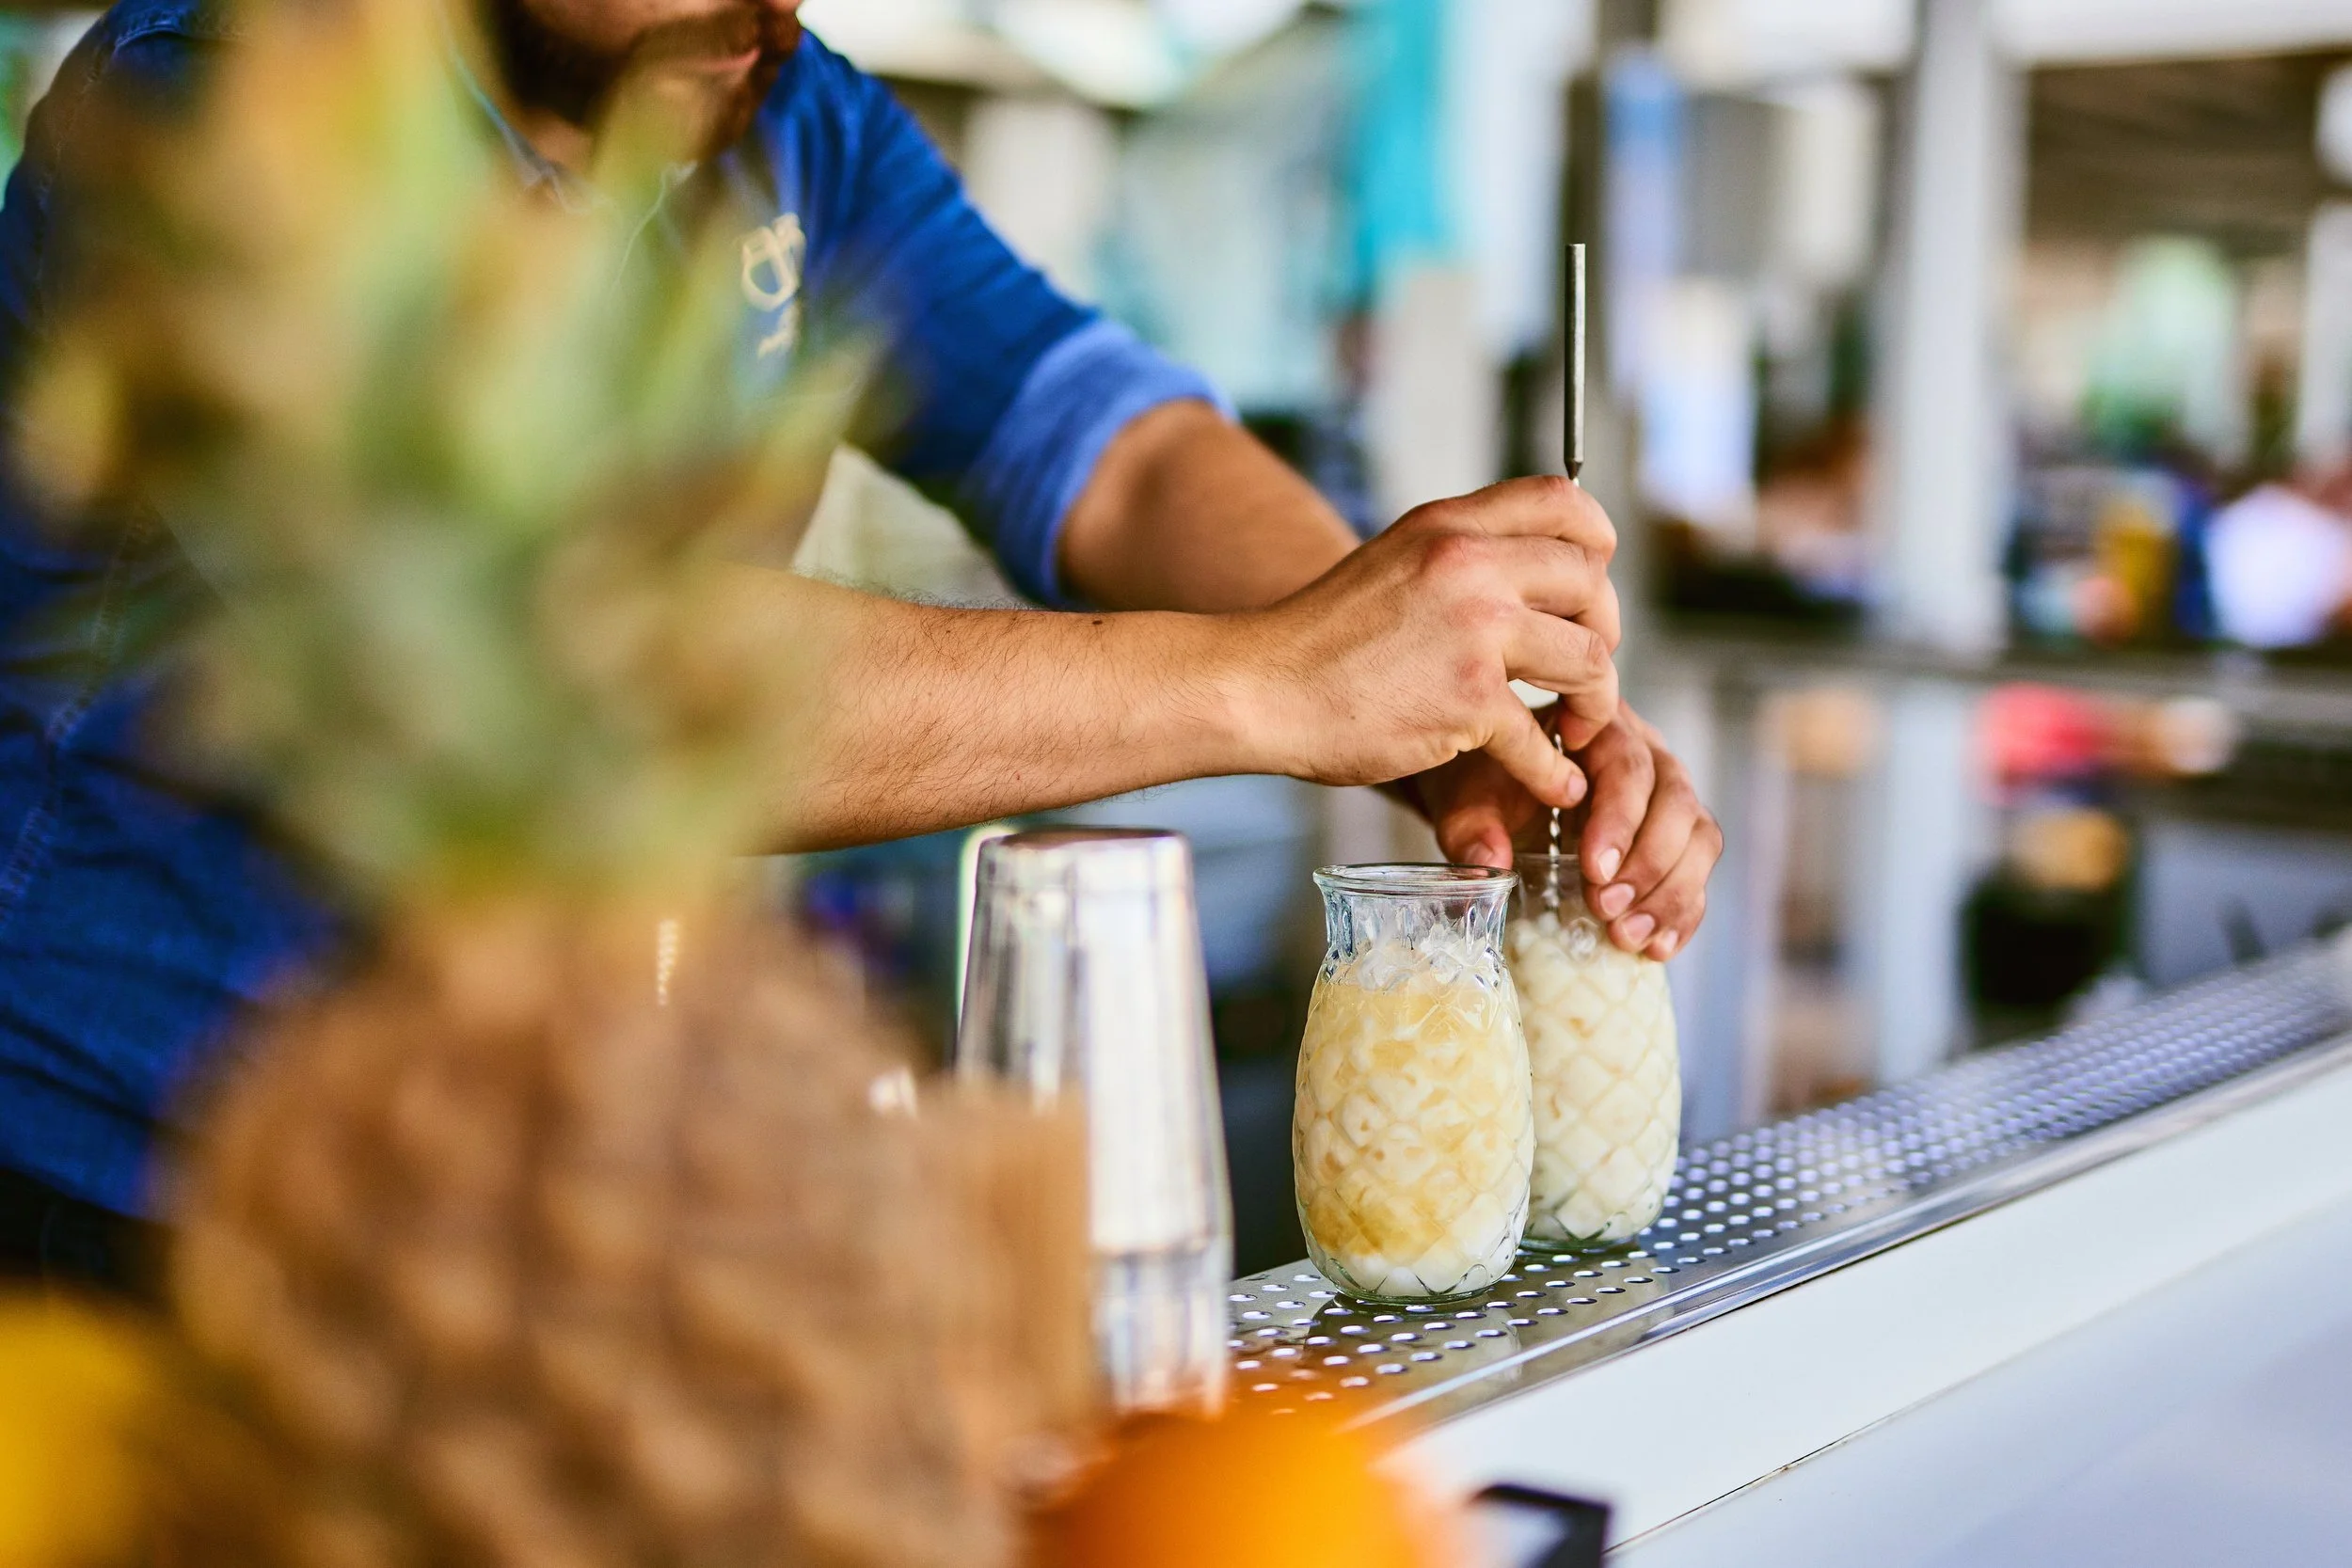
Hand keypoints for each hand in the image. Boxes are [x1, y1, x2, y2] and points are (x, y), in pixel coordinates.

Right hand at [1231, 475, 1620, 809]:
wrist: (1260, 687)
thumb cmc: (1320, 638)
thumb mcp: (1394, 561)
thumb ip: (1458, 557)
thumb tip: (1526, 570)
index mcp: (1450, 525)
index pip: (1564, 500)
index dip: (1597, 543)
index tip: (1590, 587)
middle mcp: (1468, 565)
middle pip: (1590, 580)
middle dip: (1604, 631)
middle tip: (1584, 670)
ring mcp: (1473, 631)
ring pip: (1588, 658)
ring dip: (1596, 702)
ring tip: (1576, 727)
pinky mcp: (1467, 701)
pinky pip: (1541, 739)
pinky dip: (1555, 773)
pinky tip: (1554, 785)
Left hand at [1408, 701, 1720, 959]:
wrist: (1492, 789)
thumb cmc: (1485, 781)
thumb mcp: (1467, 795)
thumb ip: (1474, 823)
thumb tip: (1492, 860)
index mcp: (1598, 727)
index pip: (1628, 766)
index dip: (1620, 820)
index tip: (1595, 870)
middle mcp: (1647, 754)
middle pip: (1677, 801)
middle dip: (1648, 863)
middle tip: (1608, 909)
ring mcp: (1668, 796)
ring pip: (1699, 837)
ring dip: (1670, 892)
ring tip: (1627, 935)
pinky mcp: (1676, 839)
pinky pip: (1697, 872)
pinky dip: (1682, 912)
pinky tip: (1656, 947)